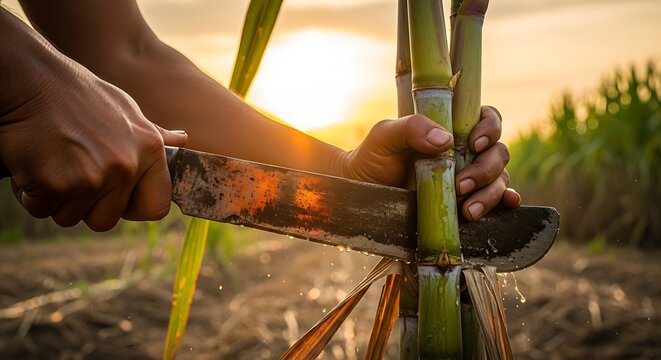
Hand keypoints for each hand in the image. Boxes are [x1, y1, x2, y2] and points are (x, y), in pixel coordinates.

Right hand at [0, 61, 186, 230]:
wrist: (30, 80)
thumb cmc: (77, 95)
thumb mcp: (126, 110)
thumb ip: (154, 135)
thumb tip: (182, 140)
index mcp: (150, 150)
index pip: (157, 207)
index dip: (134, 207)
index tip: (116, 196)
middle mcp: (127, 166)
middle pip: (106, 220)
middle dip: (85, 204)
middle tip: (71, 169)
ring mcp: (93, 177)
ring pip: (71, 217)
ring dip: (56, 198)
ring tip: (53, 160)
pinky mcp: (57, 184)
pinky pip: (42, 209)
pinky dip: (30, 193)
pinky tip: (34, 162)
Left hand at [340, 106, 519, 220]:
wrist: (361, 193)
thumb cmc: (373, 157)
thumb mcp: (386, 136)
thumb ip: (412, 127)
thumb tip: (446, 140)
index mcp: (451, 129)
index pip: (486, 120)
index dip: (489, 128)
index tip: (473, 143)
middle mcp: (465, 152)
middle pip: (498, 152)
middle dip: (485, 169)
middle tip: (460, 185)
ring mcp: (468, 178)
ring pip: (499, 178)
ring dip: (490, 193)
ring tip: (467, 210)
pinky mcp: (466, 203)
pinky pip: (498, 200)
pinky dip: (506, 202)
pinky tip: (505, 206)